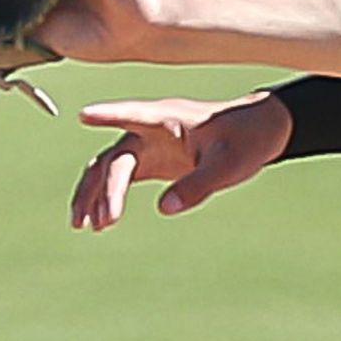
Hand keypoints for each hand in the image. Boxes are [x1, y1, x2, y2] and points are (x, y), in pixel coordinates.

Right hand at [71, 92, 289, 231]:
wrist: (258, 133)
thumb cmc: (245, 140)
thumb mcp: (230, 165)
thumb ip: (199, 184)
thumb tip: (165, 208)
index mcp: (166, 120)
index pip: (132, 116)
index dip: (108, 115)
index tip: (85, 115)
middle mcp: (148, 130)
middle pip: (111, 157)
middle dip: (101, 188)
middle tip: (103, 221)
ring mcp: (146, 146)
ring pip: (106, 168)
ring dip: (92, 194)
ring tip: (82, 225)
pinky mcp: (150, 162)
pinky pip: (118, 179)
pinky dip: (105, 197)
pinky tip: (98, 222)